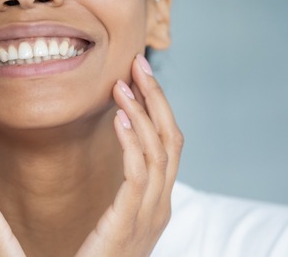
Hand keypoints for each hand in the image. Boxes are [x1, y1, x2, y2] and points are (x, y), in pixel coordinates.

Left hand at [75, 54, 183, 256]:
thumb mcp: (115, 221)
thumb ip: (122, 191)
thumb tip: (118, 153)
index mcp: (157, 202)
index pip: (168, 143)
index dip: (157, 106)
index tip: (138, 75)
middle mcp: (161, 206)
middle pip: (172, 140)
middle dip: (157, 99)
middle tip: (138, 64)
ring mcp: (150, 216)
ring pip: (160, 151)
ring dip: (142, 112)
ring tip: (122, 84)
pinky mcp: (131, 224)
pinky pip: (139, 175)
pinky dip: (133, 142)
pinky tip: (119, 118)